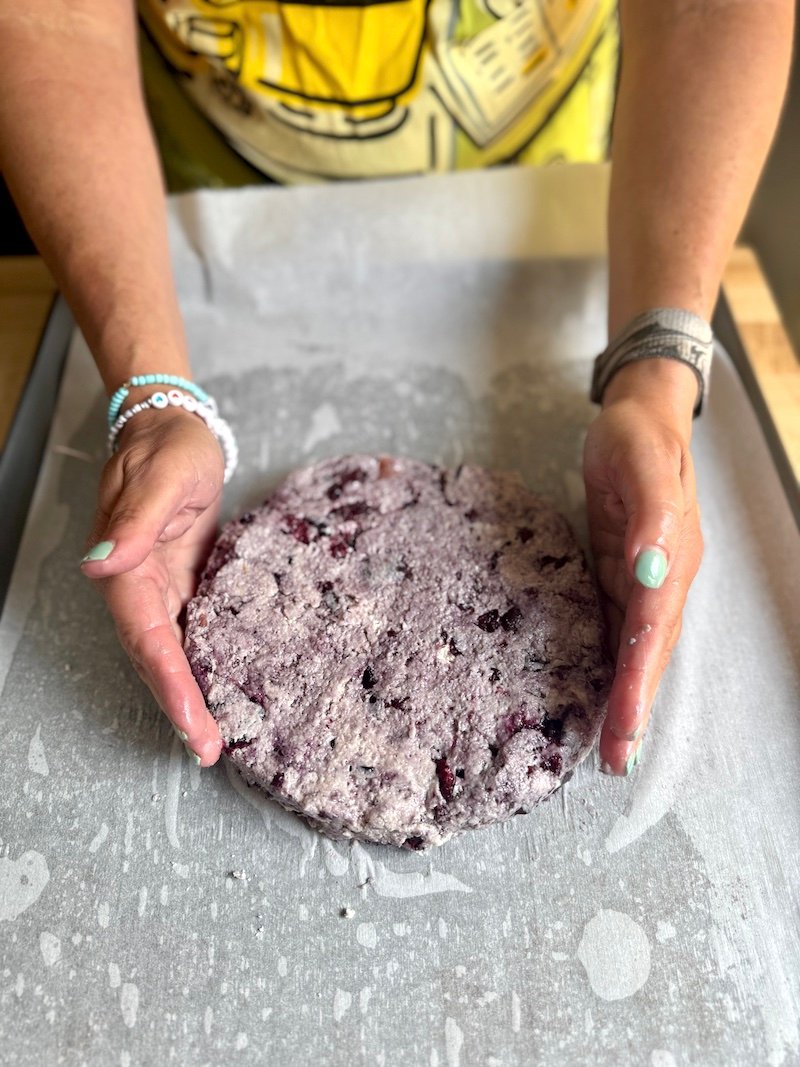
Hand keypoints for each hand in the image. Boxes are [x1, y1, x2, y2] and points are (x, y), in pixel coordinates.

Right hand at [80, 406, 224, 765]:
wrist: (175, 428)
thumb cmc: (168, 448)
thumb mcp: (158, 477)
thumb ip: (134, 525)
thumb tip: (100, 569)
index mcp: (128, 569)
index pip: (147, 638)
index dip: (168, 682)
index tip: (191, 720)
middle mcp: (140, 587)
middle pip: (157, 658)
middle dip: (180, 705)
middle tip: (207, 749)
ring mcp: (163, 588)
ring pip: (174, 652)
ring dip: (192, 693)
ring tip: (216, 738)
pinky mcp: (186, 583)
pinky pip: (193, 631)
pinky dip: (207, 662)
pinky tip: (229, 688)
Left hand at [583, 362, 702, 775]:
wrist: (640, 419)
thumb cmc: (637, 437)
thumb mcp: (642, 463)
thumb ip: (652, 518)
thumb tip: (653, 572)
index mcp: (672, 558)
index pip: (652, 630)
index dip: (638, 679)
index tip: (624, 723)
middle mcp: (664, 578)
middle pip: (650, 652)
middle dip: (635, 706)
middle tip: (616, 760)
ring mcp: (646, 579)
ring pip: (638, 649)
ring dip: (627, 696)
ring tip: (613, 747)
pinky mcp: (624, 575)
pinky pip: (620, 629)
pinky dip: (614, 666)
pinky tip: (601, 693)